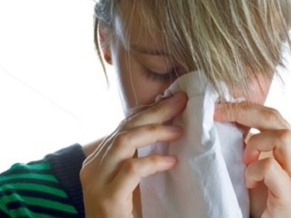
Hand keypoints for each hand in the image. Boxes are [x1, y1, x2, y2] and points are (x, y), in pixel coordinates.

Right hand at [80, 92, 187, 217]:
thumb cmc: (124, 211)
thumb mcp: (130, 179)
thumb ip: (138, 157)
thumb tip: (167, 132)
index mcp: (98, 160)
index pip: (122, 126)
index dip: (147, 111)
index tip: (171, 101)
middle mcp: (93, 166)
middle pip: (125, 128)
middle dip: (155, 112)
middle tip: (179, 101)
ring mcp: (97, 181)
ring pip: (124, 141)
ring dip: (154, 131)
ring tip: (179, 130)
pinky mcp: (108, 197)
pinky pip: (132, 169)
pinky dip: (153, 162)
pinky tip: (172, 161)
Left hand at [214, 102, 290, 217]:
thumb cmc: (260, 198)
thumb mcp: (255, 163)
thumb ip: (251, 143)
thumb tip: (228, 116)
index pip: (273, 115)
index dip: (244, 107)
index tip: (219, 107)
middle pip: (276, 119)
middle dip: (243, 113)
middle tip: (219, 116)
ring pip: (281, 137)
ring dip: (255, 143)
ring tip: (244, 161)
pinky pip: (270, 167)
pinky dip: (254, 170)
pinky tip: (249, 182)